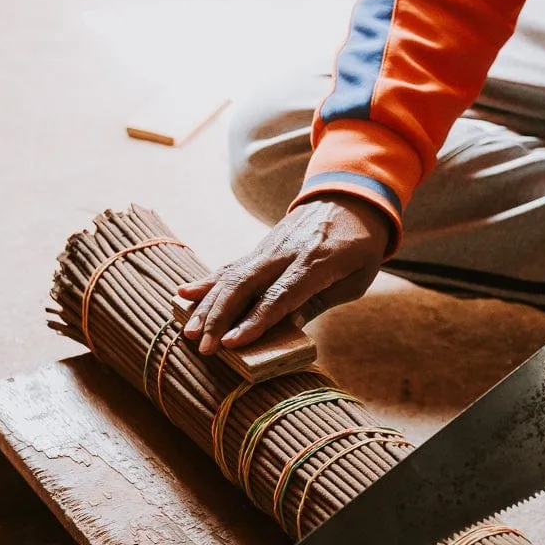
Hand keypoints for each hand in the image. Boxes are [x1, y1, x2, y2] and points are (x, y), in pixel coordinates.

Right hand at [176, 195, 390, 353]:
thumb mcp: (355, 278)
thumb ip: (320, 301)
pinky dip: (207, 281)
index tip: (233, 343)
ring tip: (188, 331)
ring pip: (232, 275)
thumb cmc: (360, 246)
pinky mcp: (260, 247)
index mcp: (316, 262)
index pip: (280, 296)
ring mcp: (269, 247)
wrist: (351, 197)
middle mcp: (286, 252)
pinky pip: (231, 265)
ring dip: (208, 305)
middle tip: (204, 347)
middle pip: (246, 285)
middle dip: (220, 317)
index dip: (255, 321)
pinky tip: (183, 294)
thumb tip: (289, 326)